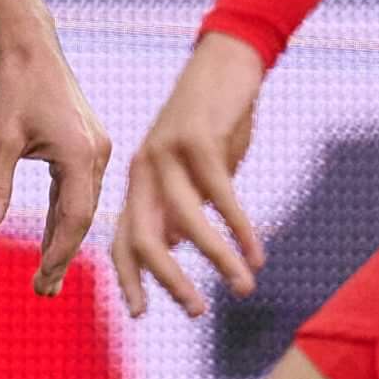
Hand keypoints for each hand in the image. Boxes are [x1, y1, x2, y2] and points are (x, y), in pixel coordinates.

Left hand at [0, 33, 111, 296]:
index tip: (40, 280)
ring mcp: (94, 148)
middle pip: (81, 217)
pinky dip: (64, 216)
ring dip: (63, 239)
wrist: (28, 46)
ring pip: (81, 205)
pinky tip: (52, 238)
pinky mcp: (85, 144)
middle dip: (62, 255)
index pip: (74, 217)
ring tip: (45, 276)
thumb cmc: (11, 87)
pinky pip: (76, 190)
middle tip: (41, 292)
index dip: (58, 252)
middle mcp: (96, 154)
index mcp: (81, 154)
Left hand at [112, 31, 266, 320]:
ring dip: (216, 258)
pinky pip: (221, 195)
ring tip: (242, 287)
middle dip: (170, 281)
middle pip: (145, 239)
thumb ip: (180, 206)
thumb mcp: (189, 171)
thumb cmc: (209, 123)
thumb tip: (177, 246)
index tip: (139, 314)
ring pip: (186, 221)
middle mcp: (143, 171)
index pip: (121, 241)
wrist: (224, 63)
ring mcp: (168, 154)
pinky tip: (256, 253)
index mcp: (137, 183)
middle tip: (196, 312)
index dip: (128, 279)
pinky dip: (240, 228)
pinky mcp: (199, 140)